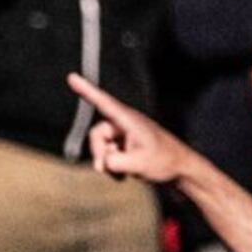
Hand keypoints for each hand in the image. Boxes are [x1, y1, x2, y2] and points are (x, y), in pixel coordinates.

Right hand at [69, 74, 195, 187]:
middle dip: (99, 153)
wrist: (180, 169)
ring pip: (100, 147)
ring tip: (124, 173)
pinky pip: (106, 156)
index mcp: (129, 120)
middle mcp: (124, 124)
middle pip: (96, 134)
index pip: (104, 103)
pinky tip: (124, 174)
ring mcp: (122, 135)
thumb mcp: (140, 164)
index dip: (86, 90)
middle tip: (106, 170)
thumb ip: (116, 162)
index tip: (71, 77)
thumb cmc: (164, 161)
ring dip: (107, 163)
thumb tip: (101, 162)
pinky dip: (111, 167)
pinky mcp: (123, 146)